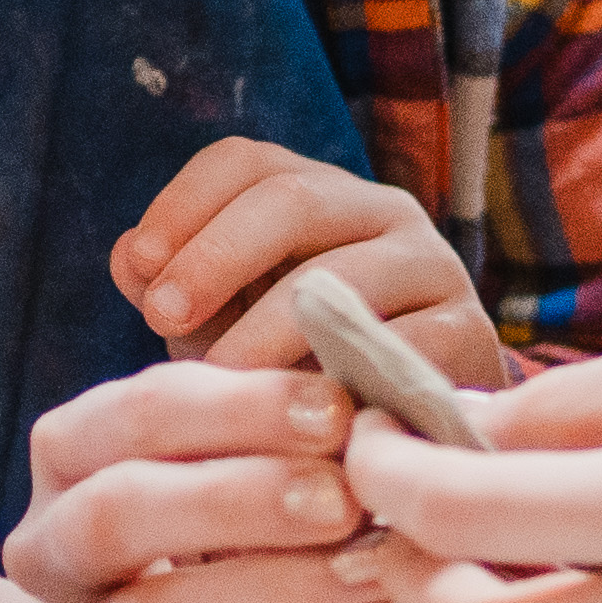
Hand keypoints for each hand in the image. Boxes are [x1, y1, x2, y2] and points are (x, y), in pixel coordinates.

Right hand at [0, 141, 491, 602]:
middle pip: (115, 513)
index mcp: (82, 459)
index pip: (127, 418)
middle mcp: (63, 557)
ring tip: (373, 549)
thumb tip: (352, 347)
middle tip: (342, 484)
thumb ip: (304, 398)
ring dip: (276, 575)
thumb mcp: (303, 444)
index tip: (333, 398)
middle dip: (235, 492)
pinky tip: (382, 602)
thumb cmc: (320, 525)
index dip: (229, 404)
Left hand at [102, 132, 504, 390]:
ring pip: (343, 274)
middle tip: (163, 319)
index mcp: (313, 194)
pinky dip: (343, 381)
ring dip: (269, 331)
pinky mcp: (469, 333)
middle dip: (216, 256)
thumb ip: (171, 291)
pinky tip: (299, 421)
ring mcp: (433, 266)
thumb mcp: (223, 329)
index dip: (182, 204)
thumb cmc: (293, 376)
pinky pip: (401, 346)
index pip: (241, 161)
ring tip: (224, 385)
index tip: (140, 269)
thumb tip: (131, 256)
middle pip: (291, 198)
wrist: (400, 441)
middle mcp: (380, 211)